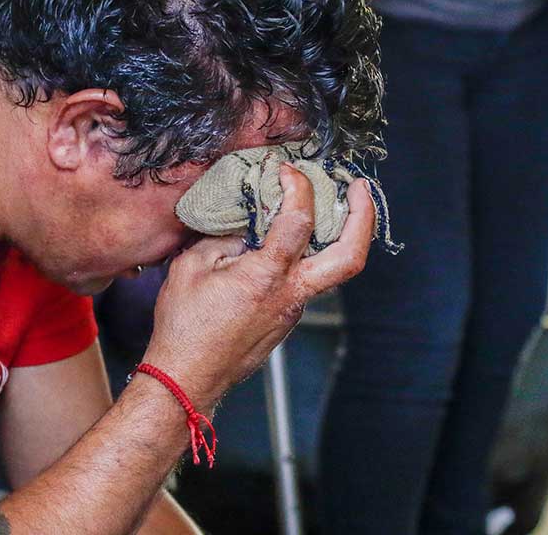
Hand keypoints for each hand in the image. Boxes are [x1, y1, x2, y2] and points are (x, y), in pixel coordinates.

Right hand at [143, 165, 375, 408]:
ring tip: (333, 206)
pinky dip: (308, 255)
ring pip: (332, 269)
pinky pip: (307, 281)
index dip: (298, 187)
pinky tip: (291, 241)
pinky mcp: (287, 319)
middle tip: (360, 189)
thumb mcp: (191, 267)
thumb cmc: (184, 327)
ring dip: (340, 235)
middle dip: (364, 217)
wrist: (186, 378)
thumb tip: (245, 220)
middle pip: (350, 256)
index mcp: (267, 276)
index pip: (299, 220)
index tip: (287, 171)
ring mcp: (293, 309)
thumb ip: (222, 236)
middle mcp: (291, 294)